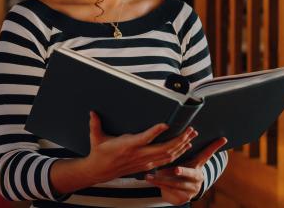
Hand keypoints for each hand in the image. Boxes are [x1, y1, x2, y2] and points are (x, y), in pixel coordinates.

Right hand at [81, 111, 196, 183]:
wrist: (99, 171)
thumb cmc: (99, 152)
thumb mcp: (96, 138)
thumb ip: (95, 124)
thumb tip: (92, 112)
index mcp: (127, 146)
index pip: (144, 139)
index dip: (155, 132)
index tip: (166, 124)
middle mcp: (138, 155)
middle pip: (163, 149)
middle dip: (179, 139)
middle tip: (190, 130)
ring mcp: (144, 162)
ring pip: (167, 156)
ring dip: (181, 146)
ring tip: (191, 136)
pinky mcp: (146, 166)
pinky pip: (165, 161)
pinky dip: (176, 154)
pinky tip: (183, 147)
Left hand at [145, 137, 227, 204]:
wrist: (176, 193)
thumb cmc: (176, 172)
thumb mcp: (179, 161)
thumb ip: (180, 150)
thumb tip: (181, 133)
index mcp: (197, 165)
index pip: (207, 154)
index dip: (215, 146)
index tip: (223, 139)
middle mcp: (197, 176)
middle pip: (190, 173)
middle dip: (183, 171)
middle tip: (176, 170)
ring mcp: (193, 188)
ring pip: (175, 183)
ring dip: (161, 179)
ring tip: (150, 176)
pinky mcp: (185, 197)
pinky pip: (170, 191)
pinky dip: (159, 186)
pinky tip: (151, 182)